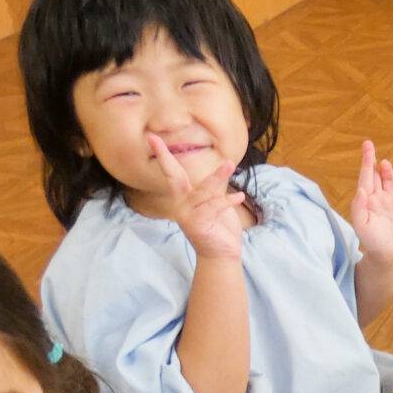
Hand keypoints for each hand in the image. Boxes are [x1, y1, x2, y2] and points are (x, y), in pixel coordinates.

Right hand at [149, 137, 246, 262]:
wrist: (222, 255)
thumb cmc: (220, 227)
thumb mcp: (217, 203)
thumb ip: (214, 188)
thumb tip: (222, 167)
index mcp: (185, 197)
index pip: (173, 173)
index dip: (163, 155)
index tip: (152, 137)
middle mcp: (182, 205)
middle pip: (173, 177)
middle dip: (165, 158)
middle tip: (155, 138)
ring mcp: (187, 215)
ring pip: (202, 191)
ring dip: (217, 177)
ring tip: (230, 164)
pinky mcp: (198, 225)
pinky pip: (214, 207)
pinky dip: (227, 201)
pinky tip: (240, 196)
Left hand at [347, 139, 392, 265]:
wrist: (390, 255)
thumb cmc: (373, 243)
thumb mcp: (361, 226)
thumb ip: (358, 207)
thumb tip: (362, 189)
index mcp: (366, 201)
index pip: (365, 177)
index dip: (366, 162)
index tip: (366, 148)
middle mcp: (378, 199)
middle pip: (374, 176)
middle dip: (371, 161)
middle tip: (369, 145)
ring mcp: (391, 202)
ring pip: (388, 181)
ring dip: (386, 171)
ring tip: (384, 162)